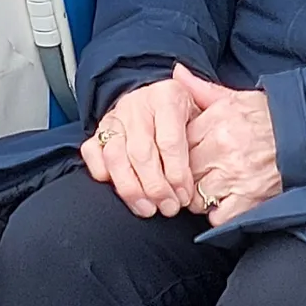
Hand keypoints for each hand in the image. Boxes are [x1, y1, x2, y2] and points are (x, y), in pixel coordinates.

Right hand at [81, 66, 220, 217]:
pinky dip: (102, 173)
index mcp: (166, 96)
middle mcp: (137, 104)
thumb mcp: (204, 108)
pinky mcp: (98, 130)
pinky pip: (92, 152)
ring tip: (148, 209)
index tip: (184, 195)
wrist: (155, 101)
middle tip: (168, 208)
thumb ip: (211, 110)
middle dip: (155, 187)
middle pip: (141, 152)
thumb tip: (213, 116)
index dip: (177, 173)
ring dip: (131, 188)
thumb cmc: (185, 113)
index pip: (170, 141)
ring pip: (116, 156)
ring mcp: (115, 117)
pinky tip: (118, 191)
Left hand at [186, 86, 282, 224]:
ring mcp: (235, 175)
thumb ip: (201, 89)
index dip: (177, 153)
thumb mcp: (234, 97)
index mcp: (216, 121)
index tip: (184, 156)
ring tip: (208, 191)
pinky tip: (223, 203)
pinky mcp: (250, 197)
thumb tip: (177, 72)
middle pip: (184, 171)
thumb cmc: (268, 115)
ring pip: (196, 197)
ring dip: (199, 198)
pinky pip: (219, 216)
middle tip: (193, 177)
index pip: (177, 144)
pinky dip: (218, 213)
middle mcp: (222, 148)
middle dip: (185, 177)